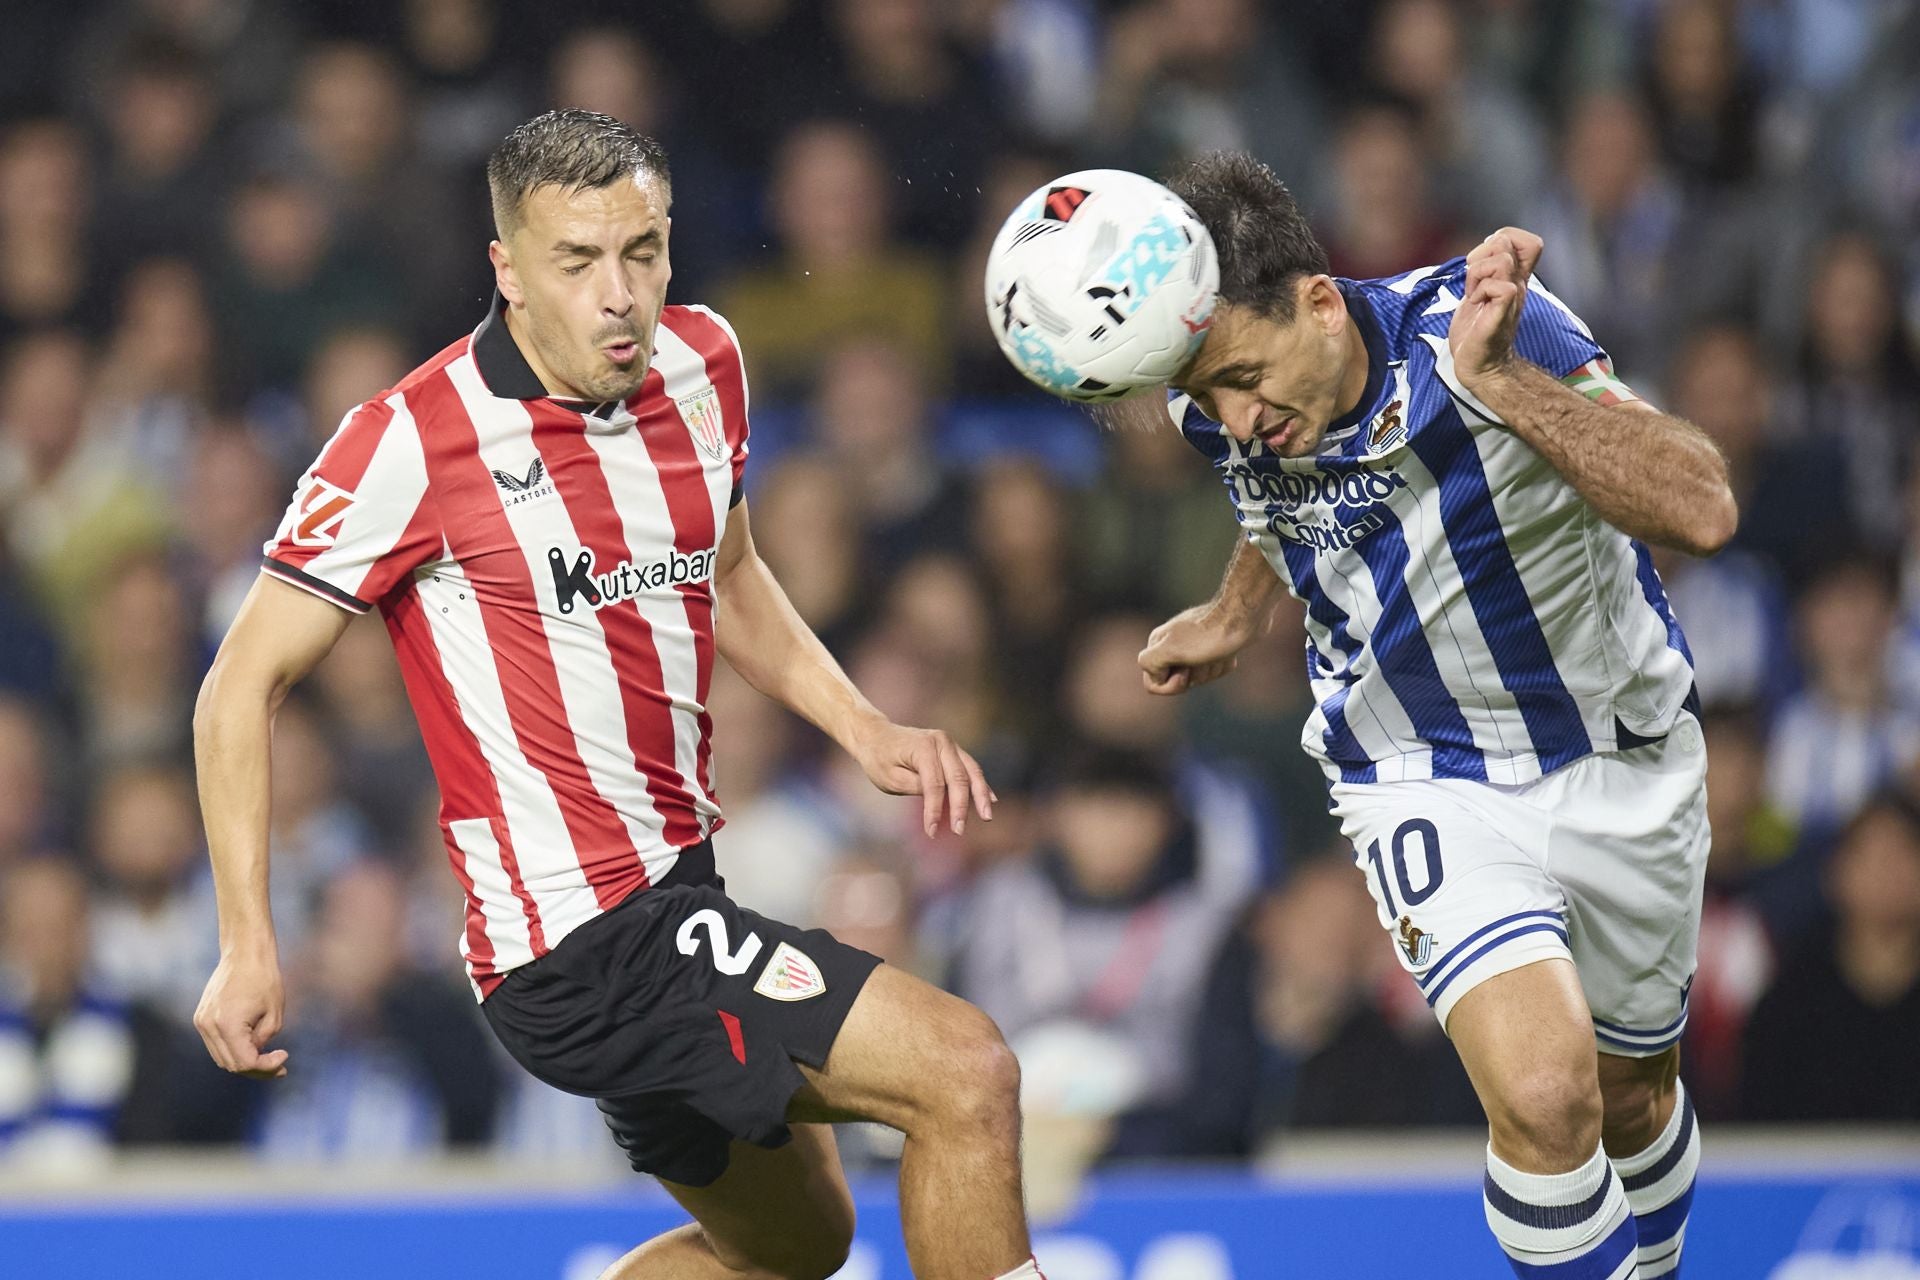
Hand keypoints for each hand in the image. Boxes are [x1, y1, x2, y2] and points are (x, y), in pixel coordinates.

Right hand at [193, 946, 289, 1078]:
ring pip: (222, 1057)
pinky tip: (253, 1046)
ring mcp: (201, 1022)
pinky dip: (234, 1049)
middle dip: (257, 1069)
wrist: (244, 953)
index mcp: (227, 1025)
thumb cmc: (264, 979)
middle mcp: (208, 1026)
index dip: (266, 1066)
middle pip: (231, 1064)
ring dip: (244, 1062)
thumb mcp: (274, 1014)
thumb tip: (255, 1056)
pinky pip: (217, 1044)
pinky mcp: (201, 1018)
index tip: (285, 1056)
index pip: (245, 1062)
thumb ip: (264, 1040)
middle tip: (280, 1067)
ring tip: (269, 1059)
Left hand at [852, 720, 994, 836]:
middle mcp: (941, 742)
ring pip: (971, 771)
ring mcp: (950, 744)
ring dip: (980, 795)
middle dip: (961, 806)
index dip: (934, 809)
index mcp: (923, 747)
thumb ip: (916, 786)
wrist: (876, 735)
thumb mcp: (890, 777)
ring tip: (987, 816)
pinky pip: (971, 768)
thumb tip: (939, 798)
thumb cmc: (879, 758)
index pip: (934, 784)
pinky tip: (991, 800)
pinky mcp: (953, 751)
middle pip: (958, 778)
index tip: (931, 831)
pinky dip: (980, 785)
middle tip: (959, 830)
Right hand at [1138, 603, 1259, 694]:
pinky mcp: (1214, 646)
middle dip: (1195, 676)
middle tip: (1204, 657)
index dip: (1170, 684)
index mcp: (1158, 644)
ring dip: (1211, 669)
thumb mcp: (1171, 650)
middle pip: (1178, 682)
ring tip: (1218, 652)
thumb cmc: (1209, 635)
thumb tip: (1155, 673)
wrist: (1244, 615)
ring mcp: (1194, 645)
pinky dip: (1223, 665)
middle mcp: (1173, 644)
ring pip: (1198, 676)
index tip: (1185, 670)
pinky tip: (1228, 652)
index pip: (1153, 682)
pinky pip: (1214, 668)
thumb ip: (1150, 661)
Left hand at [1448, 227, 1543, 390]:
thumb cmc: (1475, 330)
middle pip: (1508, 241)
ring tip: (1474, 293)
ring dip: (1477, 274)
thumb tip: (1482, 248)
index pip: (1528, 240)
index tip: (1483, 258)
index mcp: (1513, 277)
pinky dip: (1479, 291)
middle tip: (1473, 277)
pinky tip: (1475, 304)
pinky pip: (1499, 287)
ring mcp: (1511, 297)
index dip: (1504, 237)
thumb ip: (1484, 270)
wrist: (1478, 364)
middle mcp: (1517, 283)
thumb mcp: (1478, 291)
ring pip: (1501, 260)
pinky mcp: (1501, 312)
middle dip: (1481, 252)